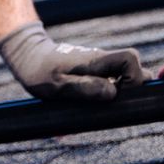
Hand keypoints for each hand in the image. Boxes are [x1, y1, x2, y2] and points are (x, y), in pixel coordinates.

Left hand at [0, 23, 145, 100]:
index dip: (136, 77)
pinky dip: (111, 92)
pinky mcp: (94, 72)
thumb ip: (85, 88)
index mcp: (96, 61)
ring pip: (124, 75)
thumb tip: (112, 93)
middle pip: (133, 67)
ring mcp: (99, 65)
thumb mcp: (58, 84)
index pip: (131, 58)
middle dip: (133, 88)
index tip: (122, 95)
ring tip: (103, 107)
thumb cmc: (39, 72)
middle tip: (114, 105)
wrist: (28, 57)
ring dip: (121, 92)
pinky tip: (95, 104)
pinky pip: (112, 80)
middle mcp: (101, 61)